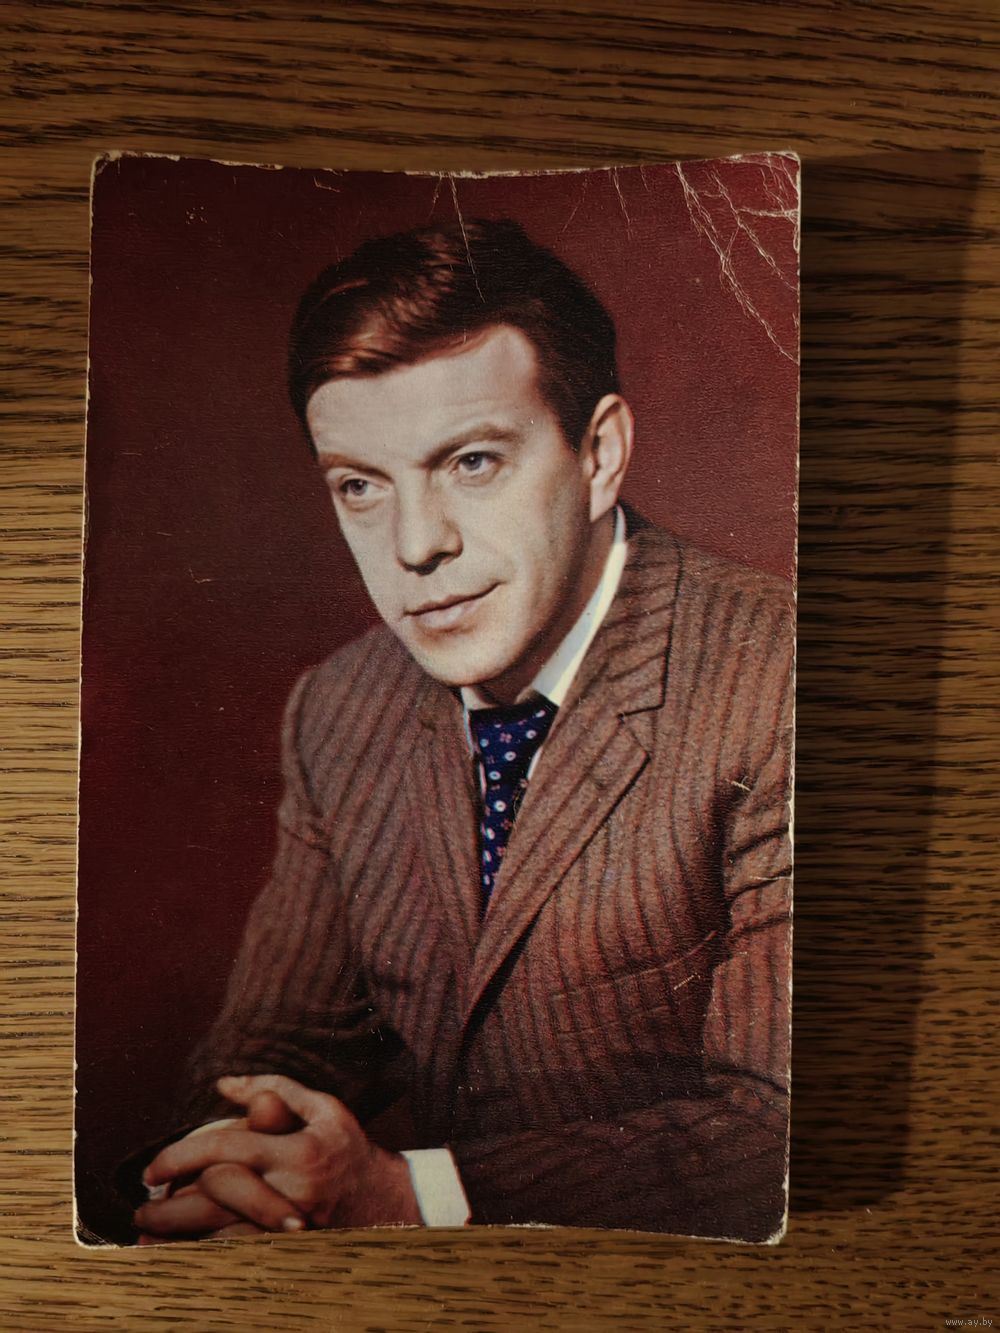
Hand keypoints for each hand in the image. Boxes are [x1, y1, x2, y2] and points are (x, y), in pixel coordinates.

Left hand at [141, 1074, 421, 1232]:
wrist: (389, 1202)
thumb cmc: (348, 1149)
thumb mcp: (323, 1108)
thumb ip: (275, 1090)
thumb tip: (222, 1083)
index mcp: (298, 1149)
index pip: (227, 1147)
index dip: (181, 1156)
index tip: (152, 1168)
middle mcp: (293, 1190)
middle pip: (217, 1197)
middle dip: (170, 1203)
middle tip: (142, 1205)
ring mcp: (292, 1227)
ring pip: (222, 1236)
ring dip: (178, 1238)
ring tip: (148, 1235)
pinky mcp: (290, 1253)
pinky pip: (238, 1261)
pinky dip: (203, 1259)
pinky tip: (179, 1256)